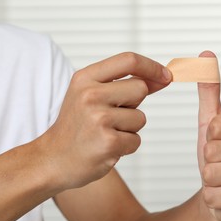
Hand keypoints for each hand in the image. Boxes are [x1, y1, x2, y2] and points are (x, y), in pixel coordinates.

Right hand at [37, 52, 171, 189]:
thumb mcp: (90, 95)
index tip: (166, 76)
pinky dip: (126, 146)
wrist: (53, 159)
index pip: (129, 60)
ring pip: (141, 118)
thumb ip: (123, 84)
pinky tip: (105, 147)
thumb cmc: (77, 126)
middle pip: (140, 88)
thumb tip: (163, 77)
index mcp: (85, 78)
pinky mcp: (108, 142)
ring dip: (129, 128)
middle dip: (134, 104)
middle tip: (110, 116)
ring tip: (104, 133)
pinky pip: (136, 140)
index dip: (152, 67)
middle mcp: (90, 95)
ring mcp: (99, 119)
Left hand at [197, 51, 220, 220]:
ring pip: (212, 172)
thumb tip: (206, 53)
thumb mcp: (210, 119)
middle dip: (208, 159)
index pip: (215, 126)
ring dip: (210, 178)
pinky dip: (212, 195)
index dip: (209, 137)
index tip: (218, 141)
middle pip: (212, 150)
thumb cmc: (217, 152)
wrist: (220, 188)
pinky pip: (215, 194)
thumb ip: (209, 89)